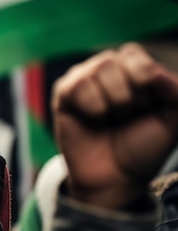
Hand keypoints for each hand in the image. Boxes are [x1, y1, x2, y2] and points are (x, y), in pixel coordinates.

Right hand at [53, 42, 177, 208]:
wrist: (115, 177)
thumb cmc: (142, 147)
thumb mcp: (172, 119)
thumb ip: (176, 89)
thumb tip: (153, 72)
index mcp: (132, 71)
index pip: (133, 53)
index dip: (144, 77)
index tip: (147, 106)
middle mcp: (106, 72)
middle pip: (115, 58)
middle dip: (128, 93)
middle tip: (126, 115)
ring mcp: (83, 82)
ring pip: (98, 68)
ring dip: (111, 101)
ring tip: (110, 118)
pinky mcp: (63, 96)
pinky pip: (77, 85)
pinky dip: (93, 106)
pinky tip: (93, 119)